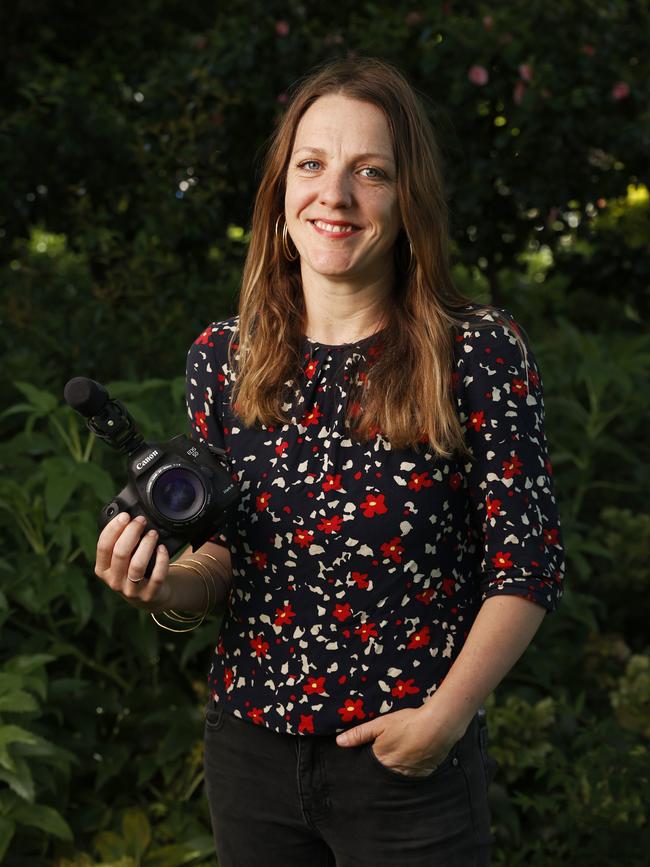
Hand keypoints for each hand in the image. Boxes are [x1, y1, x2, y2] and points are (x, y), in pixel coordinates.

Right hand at [95, 512, 171, 610]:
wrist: (150, 595)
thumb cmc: (133, 568)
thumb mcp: (121, 558)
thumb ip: (119, 541)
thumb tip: (127, 516)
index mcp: (102, 569)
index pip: (103, 546)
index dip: (114, 528)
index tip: (125, 516)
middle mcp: (113, 581)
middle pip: (120, 553)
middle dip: (132, 532)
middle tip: (142, 521)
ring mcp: (131, 590)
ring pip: (137, 565)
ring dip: (147, 545)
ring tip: (153, 533)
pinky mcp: (149, 595)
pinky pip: (157, 576)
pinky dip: (161, 560)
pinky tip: (163, 549)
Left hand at [336, 706, 458, 777]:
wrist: (437, 727)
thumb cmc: (407, 723)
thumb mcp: (380, 724)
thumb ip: (360, 734)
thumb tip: (339, 742)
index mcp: (380, 760)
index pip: (368, 767)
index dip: (368, 762)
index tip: (370, 756)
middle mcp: (393, 772)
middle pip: (382, 774)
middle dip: (382, 768)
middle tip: (389, 754)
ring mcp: (409, 775)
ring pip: (397, 776)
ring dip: (397, 769)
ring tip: (401, 756)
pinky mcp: (423, 775)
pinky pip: (412, 776)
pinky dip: (411, 770)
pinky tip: (414, 758)